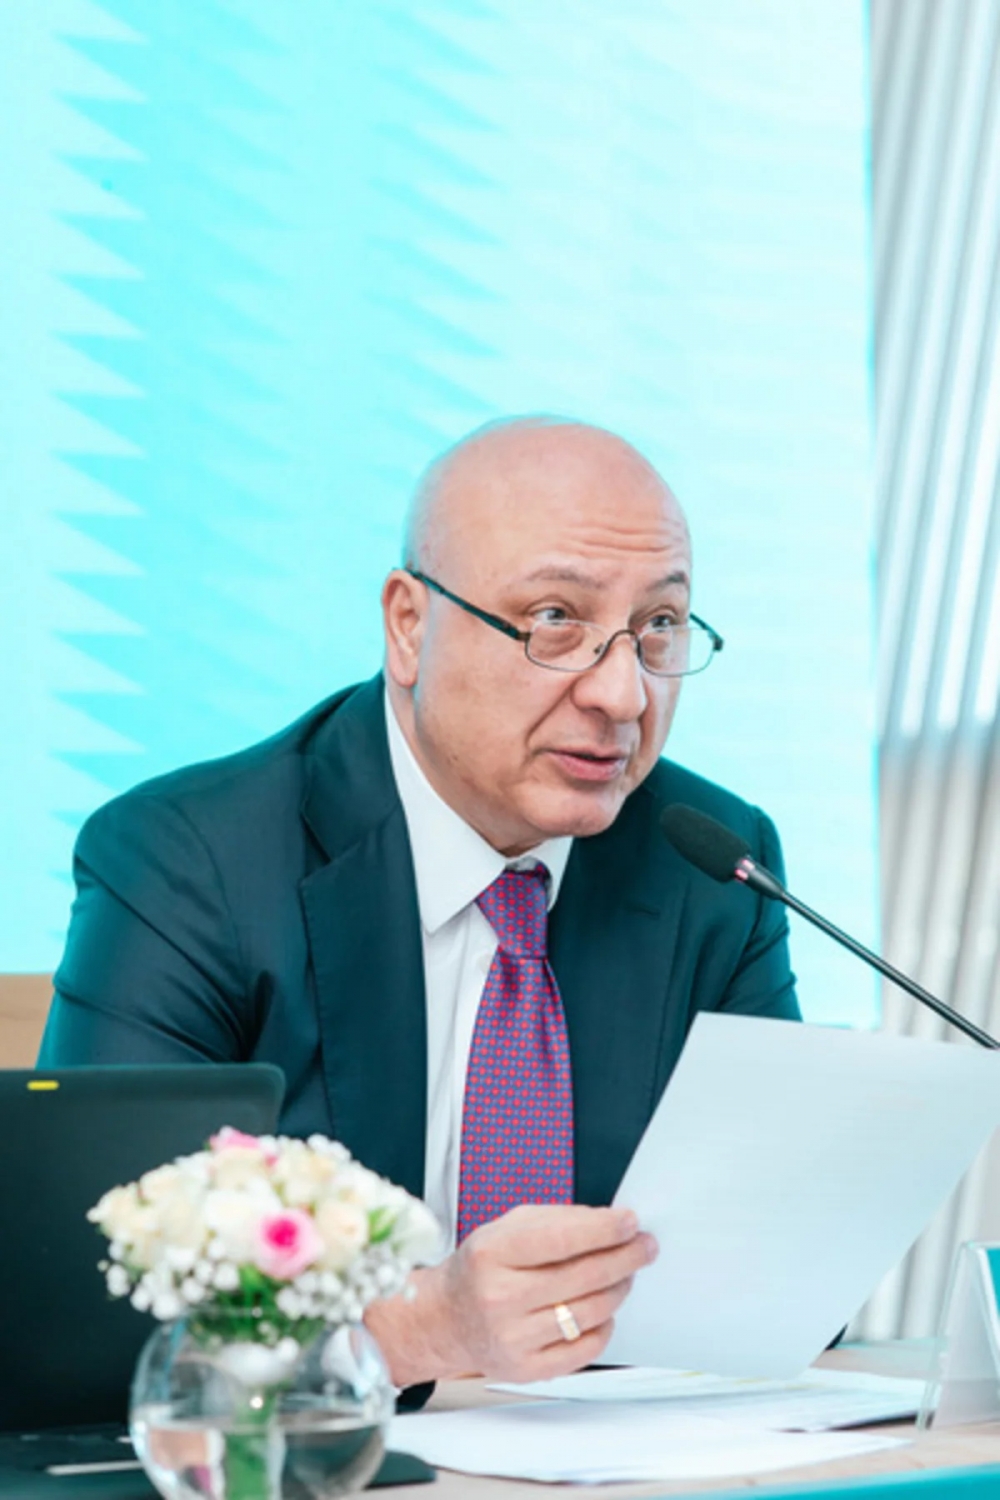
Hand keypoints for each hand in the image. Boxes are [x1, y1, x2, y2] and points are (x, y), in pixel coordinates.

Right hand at [365, 1203, 656, 1385]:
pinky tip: (603, 1310)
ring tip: (625, 1274)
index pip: (560, 1239)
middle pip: (582, 1277)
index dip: (603, 1229)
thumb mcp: (504, 1228)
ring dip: (618, 1289)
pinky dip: (604, 1327)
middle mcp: (499, 1297)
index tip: (630, 1221)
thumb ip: (555, 1221)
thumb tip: (608, 1223)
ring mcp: (512, 1338)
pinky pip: (583, 1350)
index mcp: (492, 1253)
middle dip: (624, 1257)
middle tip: (645, 1246)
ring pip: (589, 1313)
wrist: (445, 1320)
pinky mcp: (525, 1369)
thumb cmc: (482, 1268)